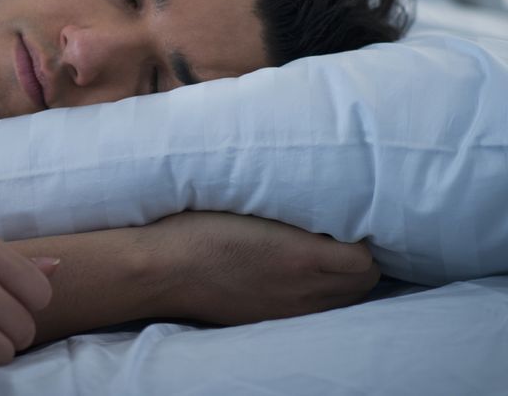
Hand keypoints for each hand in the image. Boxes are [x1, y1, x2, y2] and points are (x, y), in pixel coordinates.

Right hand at [139, 211, 379, 324]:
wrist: (163, 269)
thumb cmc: (199, 228)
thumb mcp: (251, 206)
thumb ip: (292, 210)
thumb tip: (322, 209)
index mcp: (301, 257)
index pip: (363, 258)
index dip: (360, 236)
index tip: (344, 217)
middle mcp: (303, 291)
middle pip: (363, 283)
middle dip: (360, 259)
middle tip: (340, 235)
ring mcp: (288, 311)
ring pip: (344, 301)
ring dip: (344, 279)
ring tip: (323, 256)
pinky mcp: (270, 320)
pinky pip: (316, 312)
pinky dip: (321, 295)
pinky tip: (299, 277)